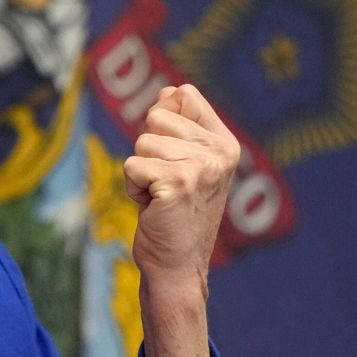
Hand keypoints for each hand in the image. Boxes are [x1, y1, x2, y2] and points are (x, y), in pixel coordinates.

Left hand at [124, 84, 238, 292]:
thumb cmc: (174, 213)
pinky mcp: (177, 184)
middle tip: (164, 182)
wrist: (177, 265)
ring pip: (141, 143)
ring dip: (140, 172)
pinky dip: (132, 188)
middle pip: (156, 116)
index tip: (172, 155)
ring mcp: (201, 167)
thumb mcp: (183, 162)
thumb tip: (166, 91)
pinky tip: (152, 206)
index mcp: (225, 143)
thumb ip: (178, 125)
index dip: (164, 118)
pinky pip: (131, 166)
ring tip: (160, 196)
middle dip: (148, 150)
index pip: (184, 93)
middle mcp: (219, 152)